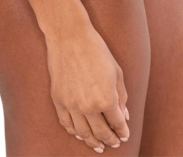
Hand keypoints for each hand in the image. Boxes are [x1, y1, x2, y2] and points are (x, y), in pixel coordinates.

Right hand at [45, 22, 130, 151]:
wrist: (69, 36)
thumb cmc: (96, 50)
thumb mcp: (116, 71)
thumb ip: (121, 96)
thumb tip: (123, 115)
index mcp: (106, 99)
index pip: (117, 123)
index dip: (122, 131)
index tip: (124, 136)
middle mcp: (89, 106)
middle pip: (101, 132)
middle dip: (109, 140)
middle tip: (114, 143)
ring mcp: (71, 105)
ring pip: (82, 133)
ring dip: (92, 141)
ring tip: (98, 145)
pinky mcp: (58, 100)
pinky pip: (66, 123)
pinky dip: (74, 132)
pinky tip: (80, 134)